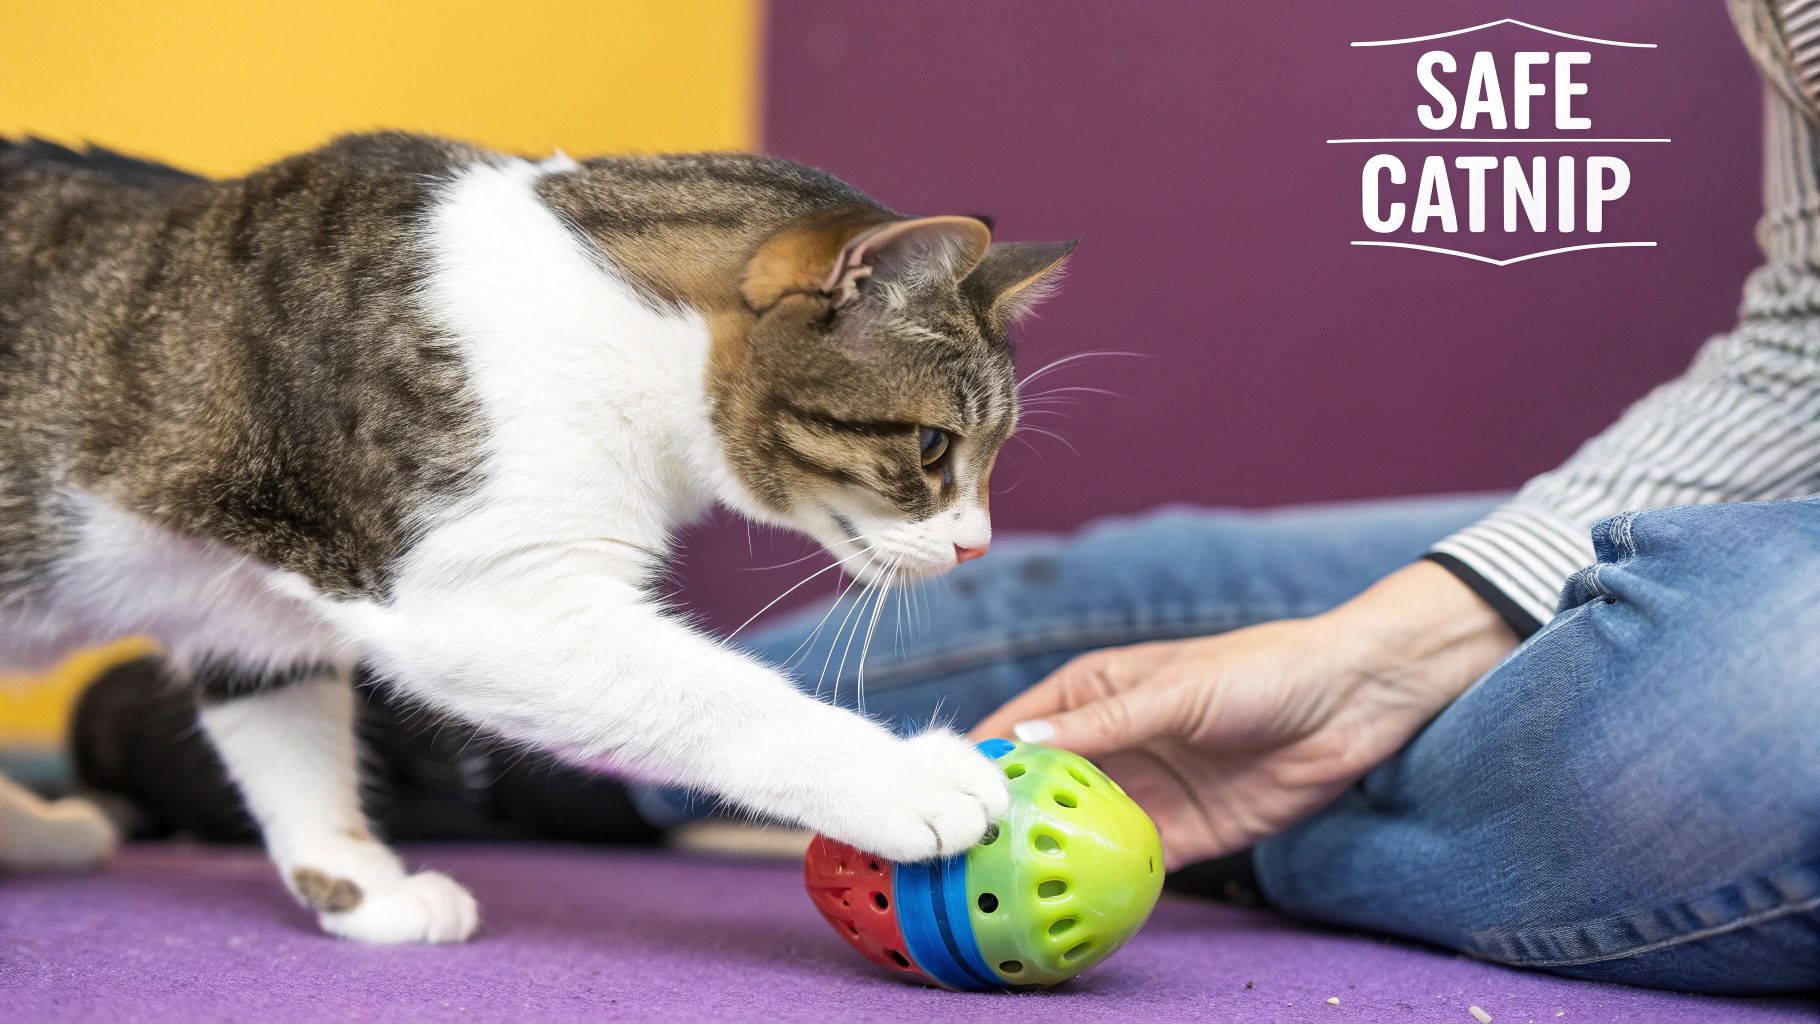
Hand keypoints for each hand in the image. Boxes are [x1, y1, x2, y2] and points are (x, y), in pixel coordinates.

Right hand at [971, 562, 1515, 867]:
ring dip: (1049, 859)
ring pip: (1079, 834)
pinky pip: (1133, 867)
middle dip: (1003, 822)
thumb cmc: (1263, 668)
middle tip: (961, 859)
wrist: (1357, 700)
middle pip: (1041, 791)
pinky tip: (1075, 906)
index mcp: (1095, 694)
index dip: (980, 760)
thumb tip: (1023, 742)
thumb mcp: (1177, 690)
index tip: (941, 793)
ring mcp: (1147, 793)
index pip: (1019, 729)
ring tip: (1003, 892)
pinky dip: (1105, 885)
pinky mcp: (1187, 836)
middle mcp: (1111, 746)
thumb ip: (1103, 723)